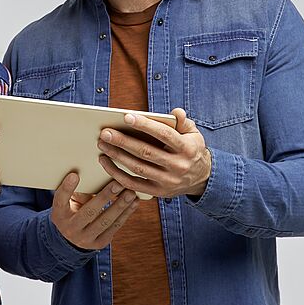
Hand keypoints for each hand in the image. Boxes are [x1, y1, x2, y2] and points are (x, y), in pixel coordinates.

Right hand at [50, 172, 139, 249]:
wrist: (72, 238)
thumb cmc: (72, 210)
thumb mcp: (68, 202)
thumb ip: (78, 191)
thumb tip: (97, 174)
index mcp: (59, 214)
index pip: (60, 200)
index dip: (67, 188)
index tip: (75, 175)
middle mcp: (70, 228)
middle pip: (88, 212)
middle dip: (105, 197)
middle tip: (118, 183)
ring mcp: (85, 239)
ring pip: (105, 221)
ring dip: (120, 206)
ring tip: (131, 193)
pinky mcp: (99, 243)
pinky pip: (114, 227)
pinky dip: (125, 214)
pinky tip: (134, 203)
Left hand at [97, 108, 211, 198]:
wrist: (201, 179)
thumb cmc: (191, 150)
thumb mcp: (194, 134)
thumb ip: (183, 122)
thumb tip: (176, 112)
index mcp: (187, 148)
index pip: (164, 134)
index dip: (145, 125)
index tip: (126, 116)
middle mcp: (178, 166)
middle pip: (146, 152)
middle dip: (123, 141)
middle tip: (105, 132)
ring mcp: (167, 181)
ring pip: (137, 168)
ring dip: (117, 156)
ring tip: (102, 144)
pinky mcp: (158, 192)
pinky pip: (133, 184)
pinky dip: (117, 174)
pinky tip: (105, 162)